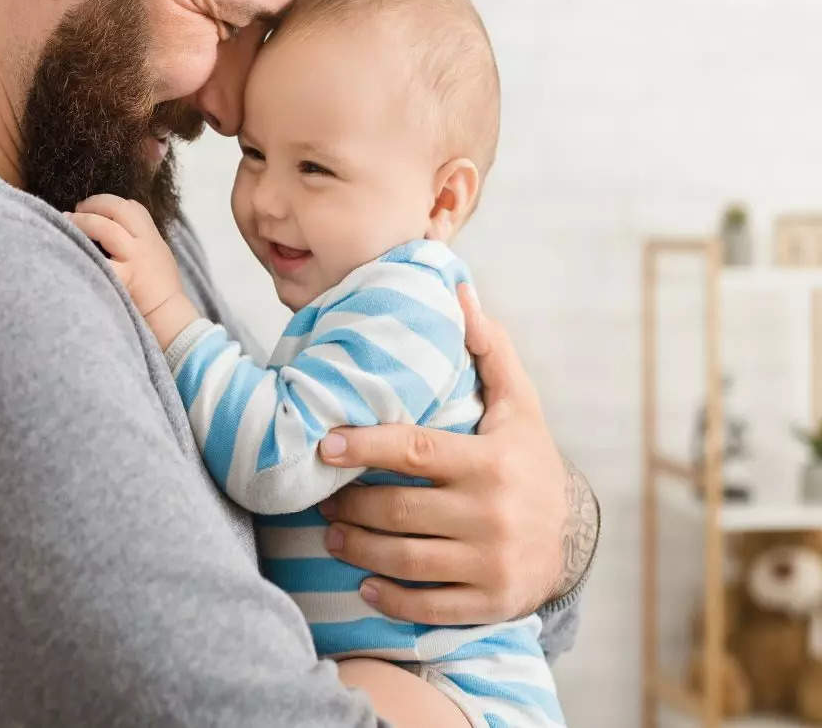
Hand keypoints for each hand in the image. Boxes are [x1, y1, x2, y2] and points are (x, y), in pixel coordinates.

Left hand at [67, 195, 199, 346]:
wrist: (169, 317)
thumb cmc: (160, 292)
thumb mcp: (158, 257)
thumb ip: (141, 242)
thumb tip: (115, 229)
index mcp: (152, 238)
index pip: (133, 207)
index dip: (110, 202)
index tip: (93, 206)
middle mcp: (145, 244)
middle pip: (119, 209)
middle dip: (94, 204)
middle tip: (76, 209)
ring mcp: (135, 260)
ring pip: (106, 228)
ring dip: (83, 222)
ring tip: (66, 221)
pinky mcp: (125, 278)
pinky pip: (99, 260)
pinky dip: (82, 251)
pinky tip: (69, 249)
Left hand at [316, 285, 598, 624]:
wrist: (574, 539)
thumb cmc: (529, 461)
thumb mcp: (518, 404)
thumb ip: (488, 349)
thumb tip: (459, 289)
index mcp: (491, 461)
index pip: (413, 451)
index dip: (364, 446)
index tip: (325, 445)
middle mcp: (491, 513)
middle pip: (398, 510)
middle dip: (349, 506)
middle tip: (321, 500)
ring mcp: (490, 562)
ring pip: (403, 559)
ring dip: (356, 548)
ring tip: (331, 536)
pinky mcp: (488, 602)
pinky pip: (426, 606)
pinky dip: (388, 599)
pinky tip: (364, 585)